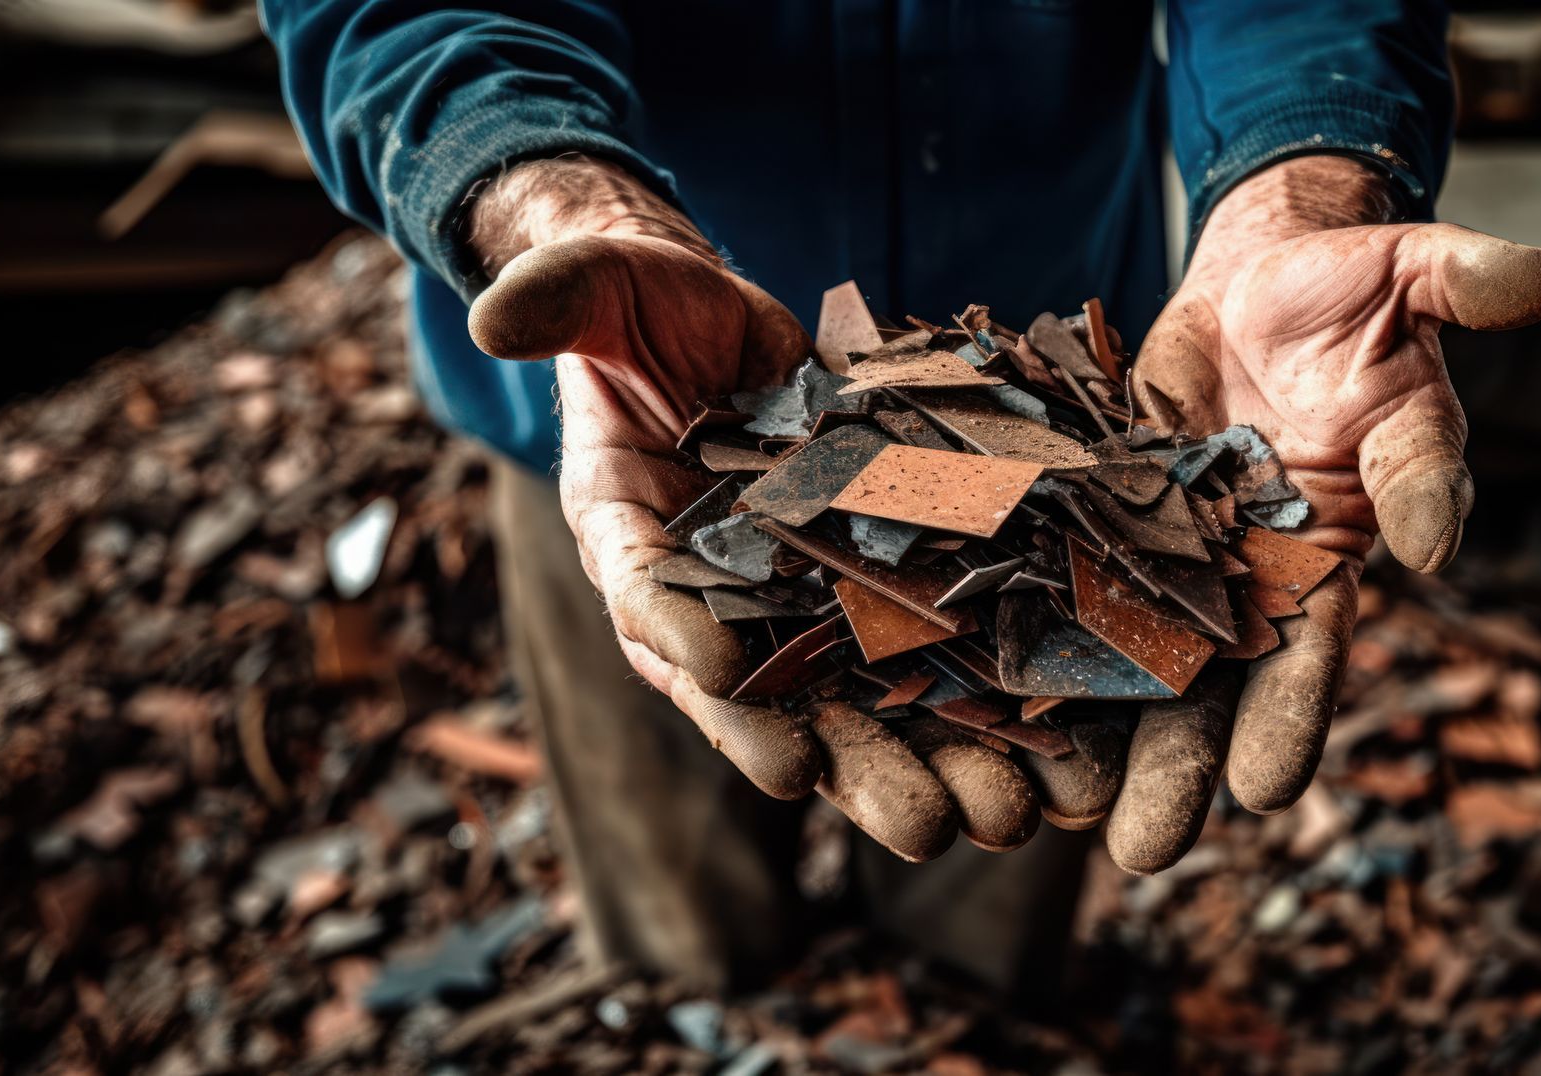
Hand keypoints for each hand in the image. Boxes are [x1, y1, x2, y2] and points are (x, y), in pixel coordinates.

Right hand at [463, 157, 1024, 860]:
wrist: (713, 324)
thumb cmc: (648, 306)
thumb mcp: (602, 288)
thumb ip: (557, 300)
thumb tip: (494, 311)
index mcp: (631, 537)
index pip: (651, 602)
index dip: (687, 641)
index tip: (734, 692)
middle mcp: (712, 596)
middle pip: (774, 696)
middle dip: (846, 760)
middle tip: (919, 820)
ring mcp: (795, 597)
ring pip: (861, 697)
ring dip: (931, 759)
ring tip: (1002, 812)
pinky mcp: (868, 577)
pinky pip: (921, 646)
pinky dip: (976, 696)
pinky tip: (1045, 745)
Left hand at [1101, 156, 1540, 872]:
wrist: (1264, 277)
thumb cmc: (1358, 289)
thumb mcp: (1419, 280)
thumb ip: (1468, 297)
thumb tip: (1523, 329)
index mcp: (1338, 540)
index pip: (1322, 639)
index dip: (1297, 709)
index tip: (1267, 788)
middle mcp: (1254, 568)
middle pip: (1218, 680)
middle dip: (1182, 764)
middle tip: (1143, 853)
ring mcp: (1173, 550)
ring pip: (1133, 653)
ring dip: (1099, 731)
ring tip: (1054, 813)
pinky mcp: (1104, 516)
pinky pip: (1065, 585)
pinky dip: (1032, 639)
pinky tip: (990, 702)